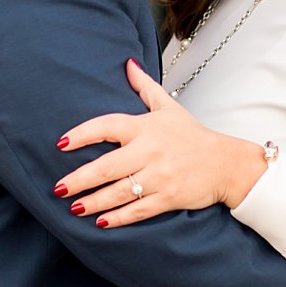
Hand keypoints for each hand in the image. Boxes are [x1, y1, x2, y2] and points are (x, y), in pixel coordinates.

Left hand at [54, 59, 265, 226]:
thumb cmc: (194, 135)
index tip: (61, 144)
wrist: (227, 163)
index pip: (108, 126)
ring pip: (118, 192)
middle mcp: (151, 151)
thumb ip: (145, 86)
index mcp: (147, 127)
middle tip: (58, 187)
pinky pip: (137, 210)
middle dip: (79, 179)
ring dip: (93, 201)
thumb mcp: (169, 107)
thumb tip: (128, 63)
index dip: (82, 134)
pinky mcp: (168, 198)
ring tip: (73, 207)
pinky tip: (101, 222)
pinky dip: (118, 218)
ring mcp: (160, 176)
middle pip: (106, 166)